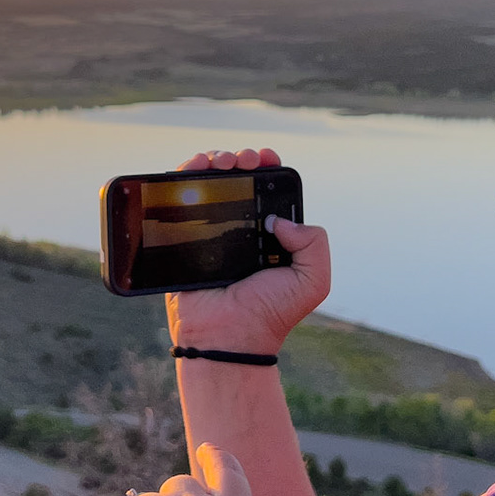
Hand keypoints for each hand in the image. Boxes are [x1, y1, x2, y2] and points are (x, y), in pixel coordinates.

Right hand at [167, 148, 330, 355]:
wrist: (228, 336)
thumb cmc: (270, 313)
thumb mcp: (313, 279)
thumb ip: (315, 242)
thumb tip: (280, 218)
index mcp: (271, 234)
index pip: (267, 190)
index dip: (266, 167)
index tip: (265, 159)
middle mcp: (240, 229)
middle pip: (237, 179)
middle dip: (240, 160)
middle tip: (242, 162)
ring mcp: (210, 232)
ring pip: (209, 183)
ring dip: (214, 161)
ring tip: (219, 162)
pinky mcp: (182, 237)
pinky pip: (179, 199)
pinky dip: (184, 175)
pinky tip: (193, 168)